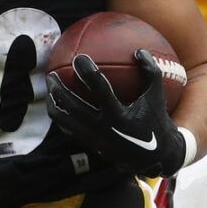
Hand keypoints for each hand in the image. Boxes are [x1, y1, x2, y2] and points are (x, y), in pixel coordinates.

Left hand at [47, 51, 190, 176]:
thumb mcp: (156, 97)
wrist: (153, 157)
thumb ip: (151, 72)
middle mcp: (104, 129)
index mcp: (120, 116)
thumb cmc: (156, 121)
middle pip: (73, 107)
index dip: (87, 72)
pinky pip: (68, 128)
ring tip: (49, 89)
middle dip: (59, 90)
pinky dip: (61, 115)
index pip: (100, 90)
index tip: (79, 58)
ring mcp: (95, 139)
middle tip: (51, 74)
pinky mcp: (90, 144)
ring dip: (53, 103)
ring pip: (65, 120)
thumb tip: (139, 50)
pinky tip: (58, 104)